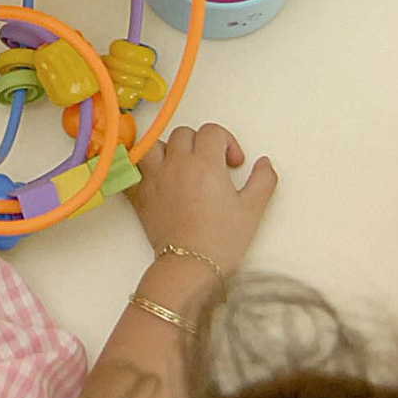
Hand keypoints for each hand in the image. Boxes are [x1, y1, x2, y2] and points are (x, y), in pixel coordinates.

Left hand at [132, 123, 275, 281]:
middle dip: (200, 143)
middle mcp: (176, 164)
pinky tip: (155, 178)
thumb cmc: (220, 240)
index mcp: (204, 162)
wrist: (190, 266)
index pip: (212, 131)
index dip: (227, 142)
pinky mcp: (140, 195)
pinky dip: (141, 169)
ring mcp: (154, 178)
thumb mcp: (253, 209)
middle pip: (184, 134)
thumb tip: (264, 163)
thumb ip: (263, 179)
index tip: (233, 163)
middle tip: (211, 165)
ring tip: (181, 166)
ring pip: (154, 145)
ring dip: (168, 150)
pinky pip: (133, 169)